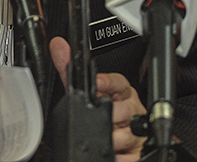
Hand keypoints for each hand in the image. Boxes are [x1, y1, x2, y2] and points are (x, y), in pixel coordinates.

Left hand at [50, 37, 145, 161]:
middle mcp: (132, 109)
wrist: (124, 140)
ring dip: (115, 137)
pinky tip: (114, 154)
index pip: (119, 83)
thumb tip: (57, 46)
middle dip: (111, 115)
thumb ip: (70, 71)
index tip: (98, 83)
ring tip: (106, 138)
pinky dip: (121, 156)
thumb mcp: (87, 92)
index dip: (108, 82)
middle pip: (124, 109)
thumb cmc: (106, 111)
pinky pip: (131, 155)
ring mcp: (136, 130)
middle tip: (102, 118)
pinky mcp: (138, 150)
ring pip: (128, 133)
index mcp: (121, 92)